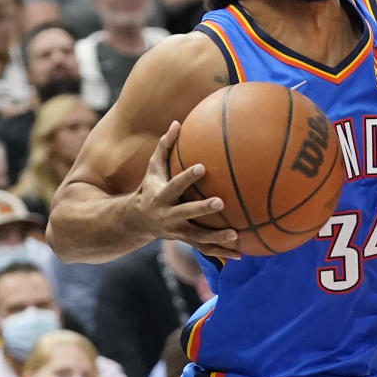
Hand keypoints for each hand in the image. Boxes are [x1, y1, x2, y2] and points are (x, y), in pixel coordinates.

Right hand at [132, 121, 239, 259]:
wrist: (136, 221)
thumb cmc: (149, 188)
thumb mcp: (153, 168)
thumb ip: (165, 146)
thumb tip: (177, 122)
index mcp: (162, 195)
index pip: (175, 184)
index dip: (187, 177)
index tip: (202, 167)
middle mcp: (169, 215)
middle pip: (186, 212)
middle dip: (202, 209)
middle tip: (221, 203)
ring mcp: (177, 231)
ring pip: (198, 236)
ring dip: (216, 237)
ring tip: (235, 235)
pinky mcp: (185, 242)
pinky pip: (205, 249)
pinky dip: (222, 253)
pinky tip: (241, 254)